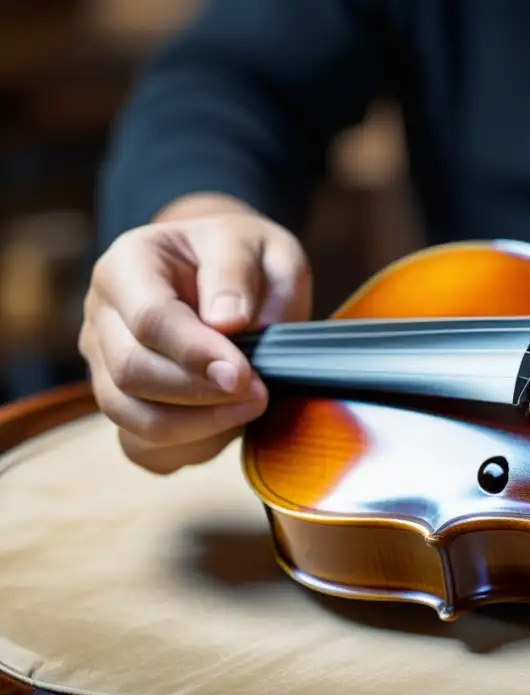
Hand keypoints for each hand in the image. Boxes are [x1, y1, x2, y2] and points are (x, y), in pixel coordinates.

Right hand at [78, 194, 311, 473]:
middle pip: (131, 372)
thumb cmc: (244, 258)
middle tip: (260, 393)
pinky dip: (187, 447)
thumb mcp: (257, 246)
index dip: (196, 353)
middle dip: (200, 393)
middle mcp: (103, 314)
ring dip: (198, 425)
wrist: (232, 276)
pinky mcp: (123, 403)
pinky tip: (228, 424)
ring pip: (130, 417)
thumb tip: (226, 321)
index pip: (149, 318)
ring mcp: (104, 363)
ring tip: (252, 407)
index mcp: (129, 263)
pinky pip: (142, 447)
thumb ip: (238, 275)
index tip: (244, 373)